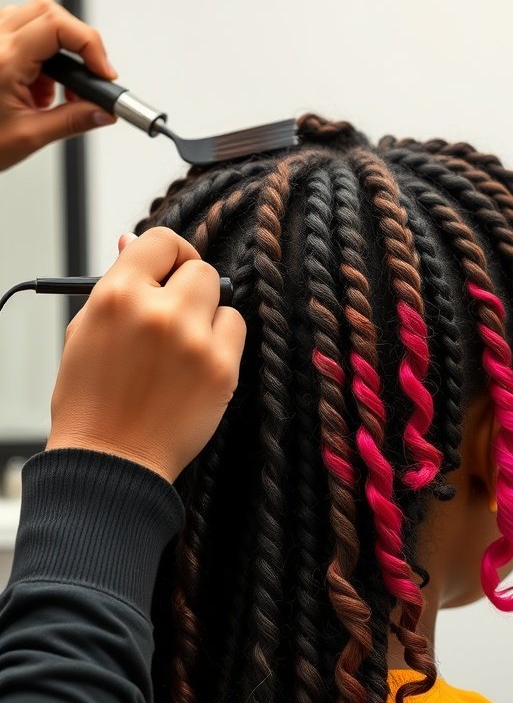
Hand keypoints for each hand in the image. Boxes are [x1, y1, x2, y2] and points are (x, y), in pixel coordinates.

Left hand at [0, 0, 117, 171]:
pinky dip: (40, 54)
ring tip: (55, 90)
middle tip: (88, 77)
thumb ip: (73, 121)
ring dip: (57, 50)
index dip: (90, 45)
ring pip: (36, 17)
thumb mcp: (29, 136)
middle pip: (49, 12)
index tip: (103, 73)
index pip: (58, 27)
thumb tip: (103, 111)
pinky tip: (37, 86)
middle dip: (78, 43)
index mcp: (3, 60)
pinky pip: (21, 29)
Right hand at [46, 227, 246, 482]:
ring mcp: (194, 340)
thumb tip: (131, 243)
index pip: (161, 241)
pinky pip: (236, 330)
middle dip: (189, 287)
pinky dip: (221, 343)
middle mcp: (158, 311)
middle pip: (200, 268)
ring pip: (222, 299)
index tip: (171, 268)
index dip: (169, 254)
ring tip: (180, 351)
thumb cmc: (92, 399)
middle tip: (176, 313)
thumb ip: (116, 284)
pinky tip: (195, 368)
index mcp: (117, 295)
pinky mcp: (221, 369)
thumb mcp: (86, 331)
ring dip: (207, 316)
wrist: (111, 461)